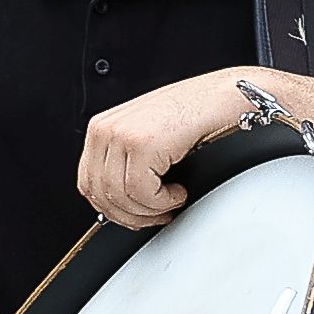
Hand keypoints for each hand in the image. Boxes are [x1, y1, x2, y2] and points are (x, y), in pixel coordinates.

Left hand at [77, 71, 270, 231]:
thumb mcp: (148, 137)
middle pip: (101, 195)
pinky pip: (142, 193)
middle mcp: (105, 129)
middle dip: (132, 215)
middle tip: (158, 214)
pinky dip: (163, 202)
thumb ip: (125, 163)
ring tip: (171, 200)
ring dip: (151, 210)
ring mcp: (121, 135)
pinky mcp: (142, 143)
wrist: (225, 97)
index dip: (113, 209)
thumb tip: (119, 202)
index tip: (136, 215)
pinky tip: (178, 191)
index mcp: (102, 128)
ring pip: (121, 198)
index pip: (88, 184)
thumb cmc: (195, 115)